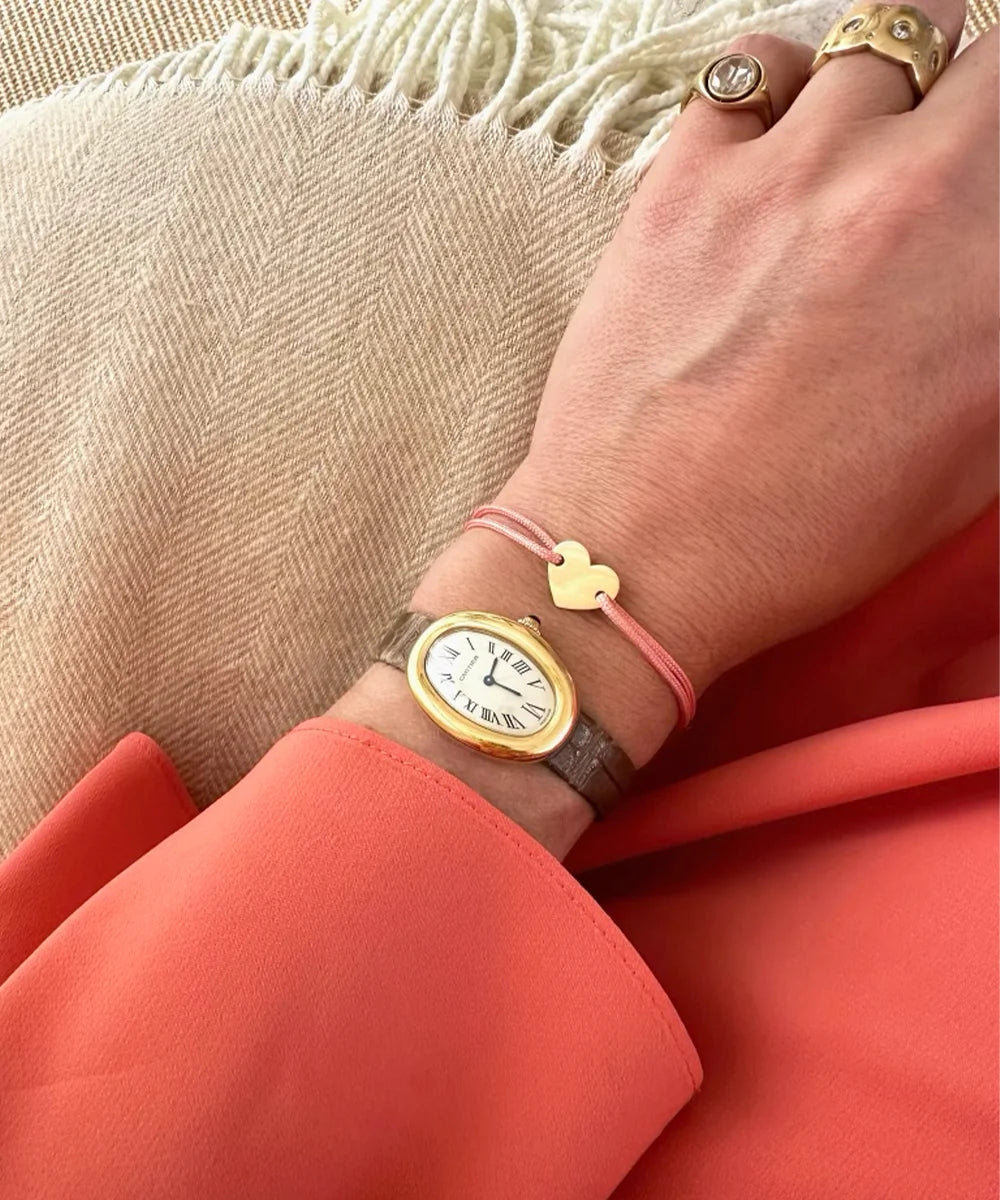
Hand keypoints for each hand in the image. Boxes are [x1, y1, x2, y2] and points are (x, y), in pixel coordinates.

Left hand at [341, 17, 997, 856]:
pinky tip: (771, 149)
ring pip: (887, 37)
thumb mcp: (965, 455)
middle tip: (944, 153)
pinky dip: (777, 94)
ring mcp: (798, 172)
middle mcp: (916, 200)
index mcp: (995, 281)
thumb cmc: (800, 532)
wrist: (643, 555)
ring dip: (887, 93)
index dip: (999, 166)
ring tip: (858, 153)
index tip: (977, 188)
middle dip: (975, 106)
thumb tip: (981, 255)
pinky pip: (756, 66)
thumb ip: (994, 324)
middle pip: (993, 66)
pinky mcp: (692, 174)